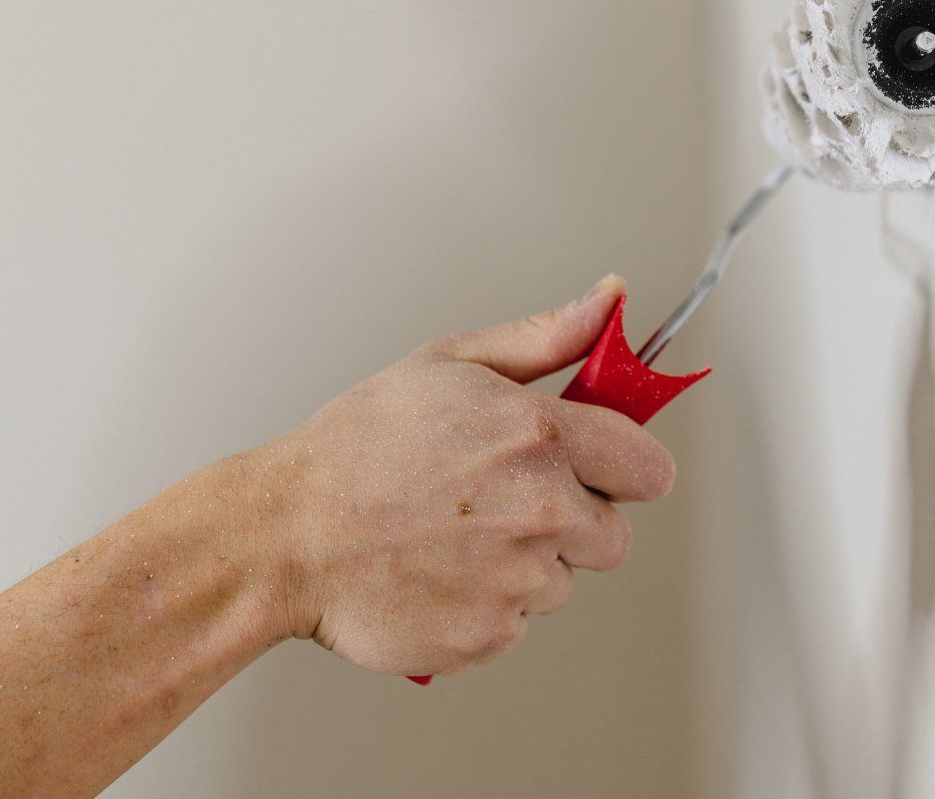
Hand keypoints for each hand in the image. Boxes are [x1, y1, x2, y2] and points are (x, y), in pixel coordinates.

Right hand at [249, 275, 675, 676]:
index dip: (626, 469)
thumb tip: (610, 300)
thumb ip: (547, 338)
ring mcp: (517, 581)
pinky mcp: (489, 635)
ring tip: (455, 535)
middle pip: (614, 538)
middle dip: (575, 523)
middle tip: (507, 502)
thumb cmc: (358, 445)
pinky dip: (485, 607)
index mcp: (541, 438)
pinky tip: (437, 572)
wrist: (285, 534)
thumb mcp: (452, 363)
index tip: (601, 469)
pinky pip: (516, 624)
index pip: (649, 469)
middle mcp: (542, 512)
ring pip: (561, 583)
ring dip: (526, 566)